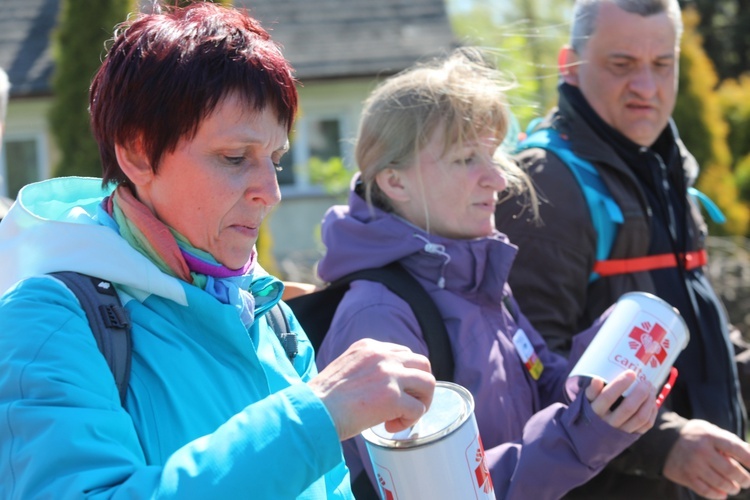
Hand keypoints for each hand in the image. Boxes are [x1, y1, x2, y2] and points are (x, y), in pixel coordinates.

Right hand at [309, 338, 435, 440]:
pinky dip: (409, 421)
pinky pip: (418, 409)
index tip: (396, 392)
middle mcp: (382, 355)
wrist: (312, 411)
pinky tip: (389, 426)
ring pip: (428, 383)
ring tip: (404, 416)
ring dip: (421, 403)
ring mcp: (389, 375)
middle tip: (408, 404)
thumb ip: (366, 369)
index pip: (403, 353)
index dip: (405, 375)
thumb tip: (382, 387)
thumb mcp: (345, 368)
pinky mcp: (393, 397)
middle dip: (420, 386)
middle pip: (422, 363)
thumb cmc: (322, 398)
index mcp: (369, 347)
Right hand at [585, 370, 657, 433]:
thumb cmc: (591, 411)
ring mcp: (621, 432)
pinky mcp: (631, 437)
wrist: (593, 437)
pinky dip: (652, 412)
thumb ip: (592, 391)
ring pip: (640, 417)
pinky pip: (646, 425)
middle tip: (646, 382)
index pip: (607, 397)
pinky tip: (652, 401)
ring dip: (649, 402)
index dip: (620, 384)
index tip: (631, 373)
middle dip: (640, 393)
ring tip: (652, 389)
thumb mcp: (587, 401)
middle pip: (628, 408)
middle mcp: (608, 424)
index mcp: (595, 412)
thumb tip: (597, 379)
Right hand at [663, 419, 749, 498]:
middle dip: (744, 479)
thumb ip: (731, 443)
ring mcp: (693, 465)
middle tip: (746, 481)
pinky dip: (718, 495)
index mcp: (710, 436)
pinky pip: (708, 492)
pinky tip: (723, 493)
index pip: (737, 449)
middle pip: (731, 471)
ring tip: (734, 487)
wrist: (665, 441)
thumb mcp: (712, 432)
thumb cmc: (697, 437)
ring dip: (733, 488)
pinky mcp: (686, 476)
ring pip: (721, 484)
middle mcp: (701, 450)